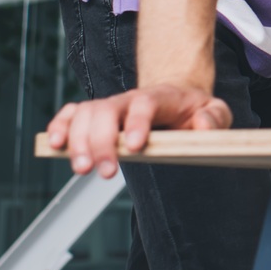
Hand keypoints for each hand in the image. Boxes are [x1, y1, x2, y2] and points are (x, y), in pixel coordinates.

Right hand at [44, 83, 232, 177]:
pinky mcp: (95, 115)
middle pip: (107, 111)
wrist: (176, 98)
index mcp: (161, 97)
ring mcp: (110, 106)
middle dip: (102, 141)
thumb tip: (202, 127)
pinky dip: (59, 127)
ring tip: (81, 169)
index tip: (135, 147)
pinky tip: (55, 146)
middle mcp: (129, 99)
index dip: (137, 123)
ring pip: (85, 113)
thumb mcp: (215, 111)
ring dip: (78, 140)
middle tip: (105, 172)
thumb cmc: (195, 110)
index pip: (145, 104)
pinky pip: (72, 114)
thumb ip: (214, 118)